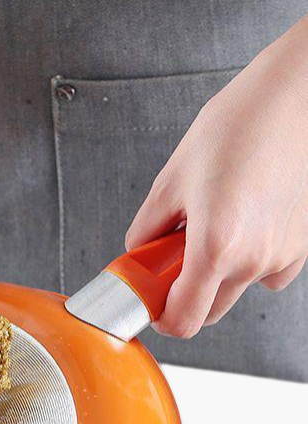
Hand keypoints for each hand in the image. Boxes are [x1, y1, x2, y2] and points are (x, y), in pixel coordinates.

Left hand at [126, 17, 307, 337]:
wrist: (297, 96)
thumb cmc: (240, 125)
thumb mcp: (172, 178)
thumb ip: (146, 228)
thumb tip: (138, 254)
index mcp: (215, 247)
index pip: (183, 320)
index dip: (160, 318)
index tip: (150, 302)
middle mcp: (252, 260)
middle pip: (207, 314)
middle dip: (183, 296)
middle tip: (171, 259)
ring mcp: (280, 256)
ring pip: (234, 291)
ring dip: (215, 276)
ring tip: (210, 226)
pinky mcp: (300, 245)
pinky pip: (266, 274)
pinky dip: (248, 262)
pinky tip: (243, 226)